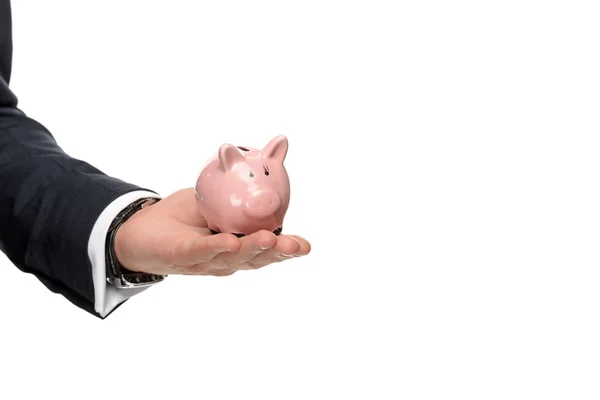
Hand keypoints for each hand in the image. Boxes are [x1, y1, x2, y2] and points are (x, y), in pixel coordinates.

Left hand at [113, 188, 310, 275]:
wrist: (137, 229)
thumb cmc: (181, 217)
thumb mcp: (216, 198)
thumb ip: (240, 186)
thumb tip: (270, 154)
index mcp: (237, 247)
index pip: (265, 251)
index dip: (286, 251)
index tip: (306, 246)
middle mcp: (224, 259)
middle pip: (254, 260)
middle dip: (276, 253)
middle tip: (295, 246)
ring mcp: (202, 261)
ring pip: (230, 258)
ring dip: (250, 250)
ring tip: (268, 240)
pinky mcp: (178, 257)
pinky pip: (198, 251)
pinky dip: (214, 247)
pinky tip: (230, 241)